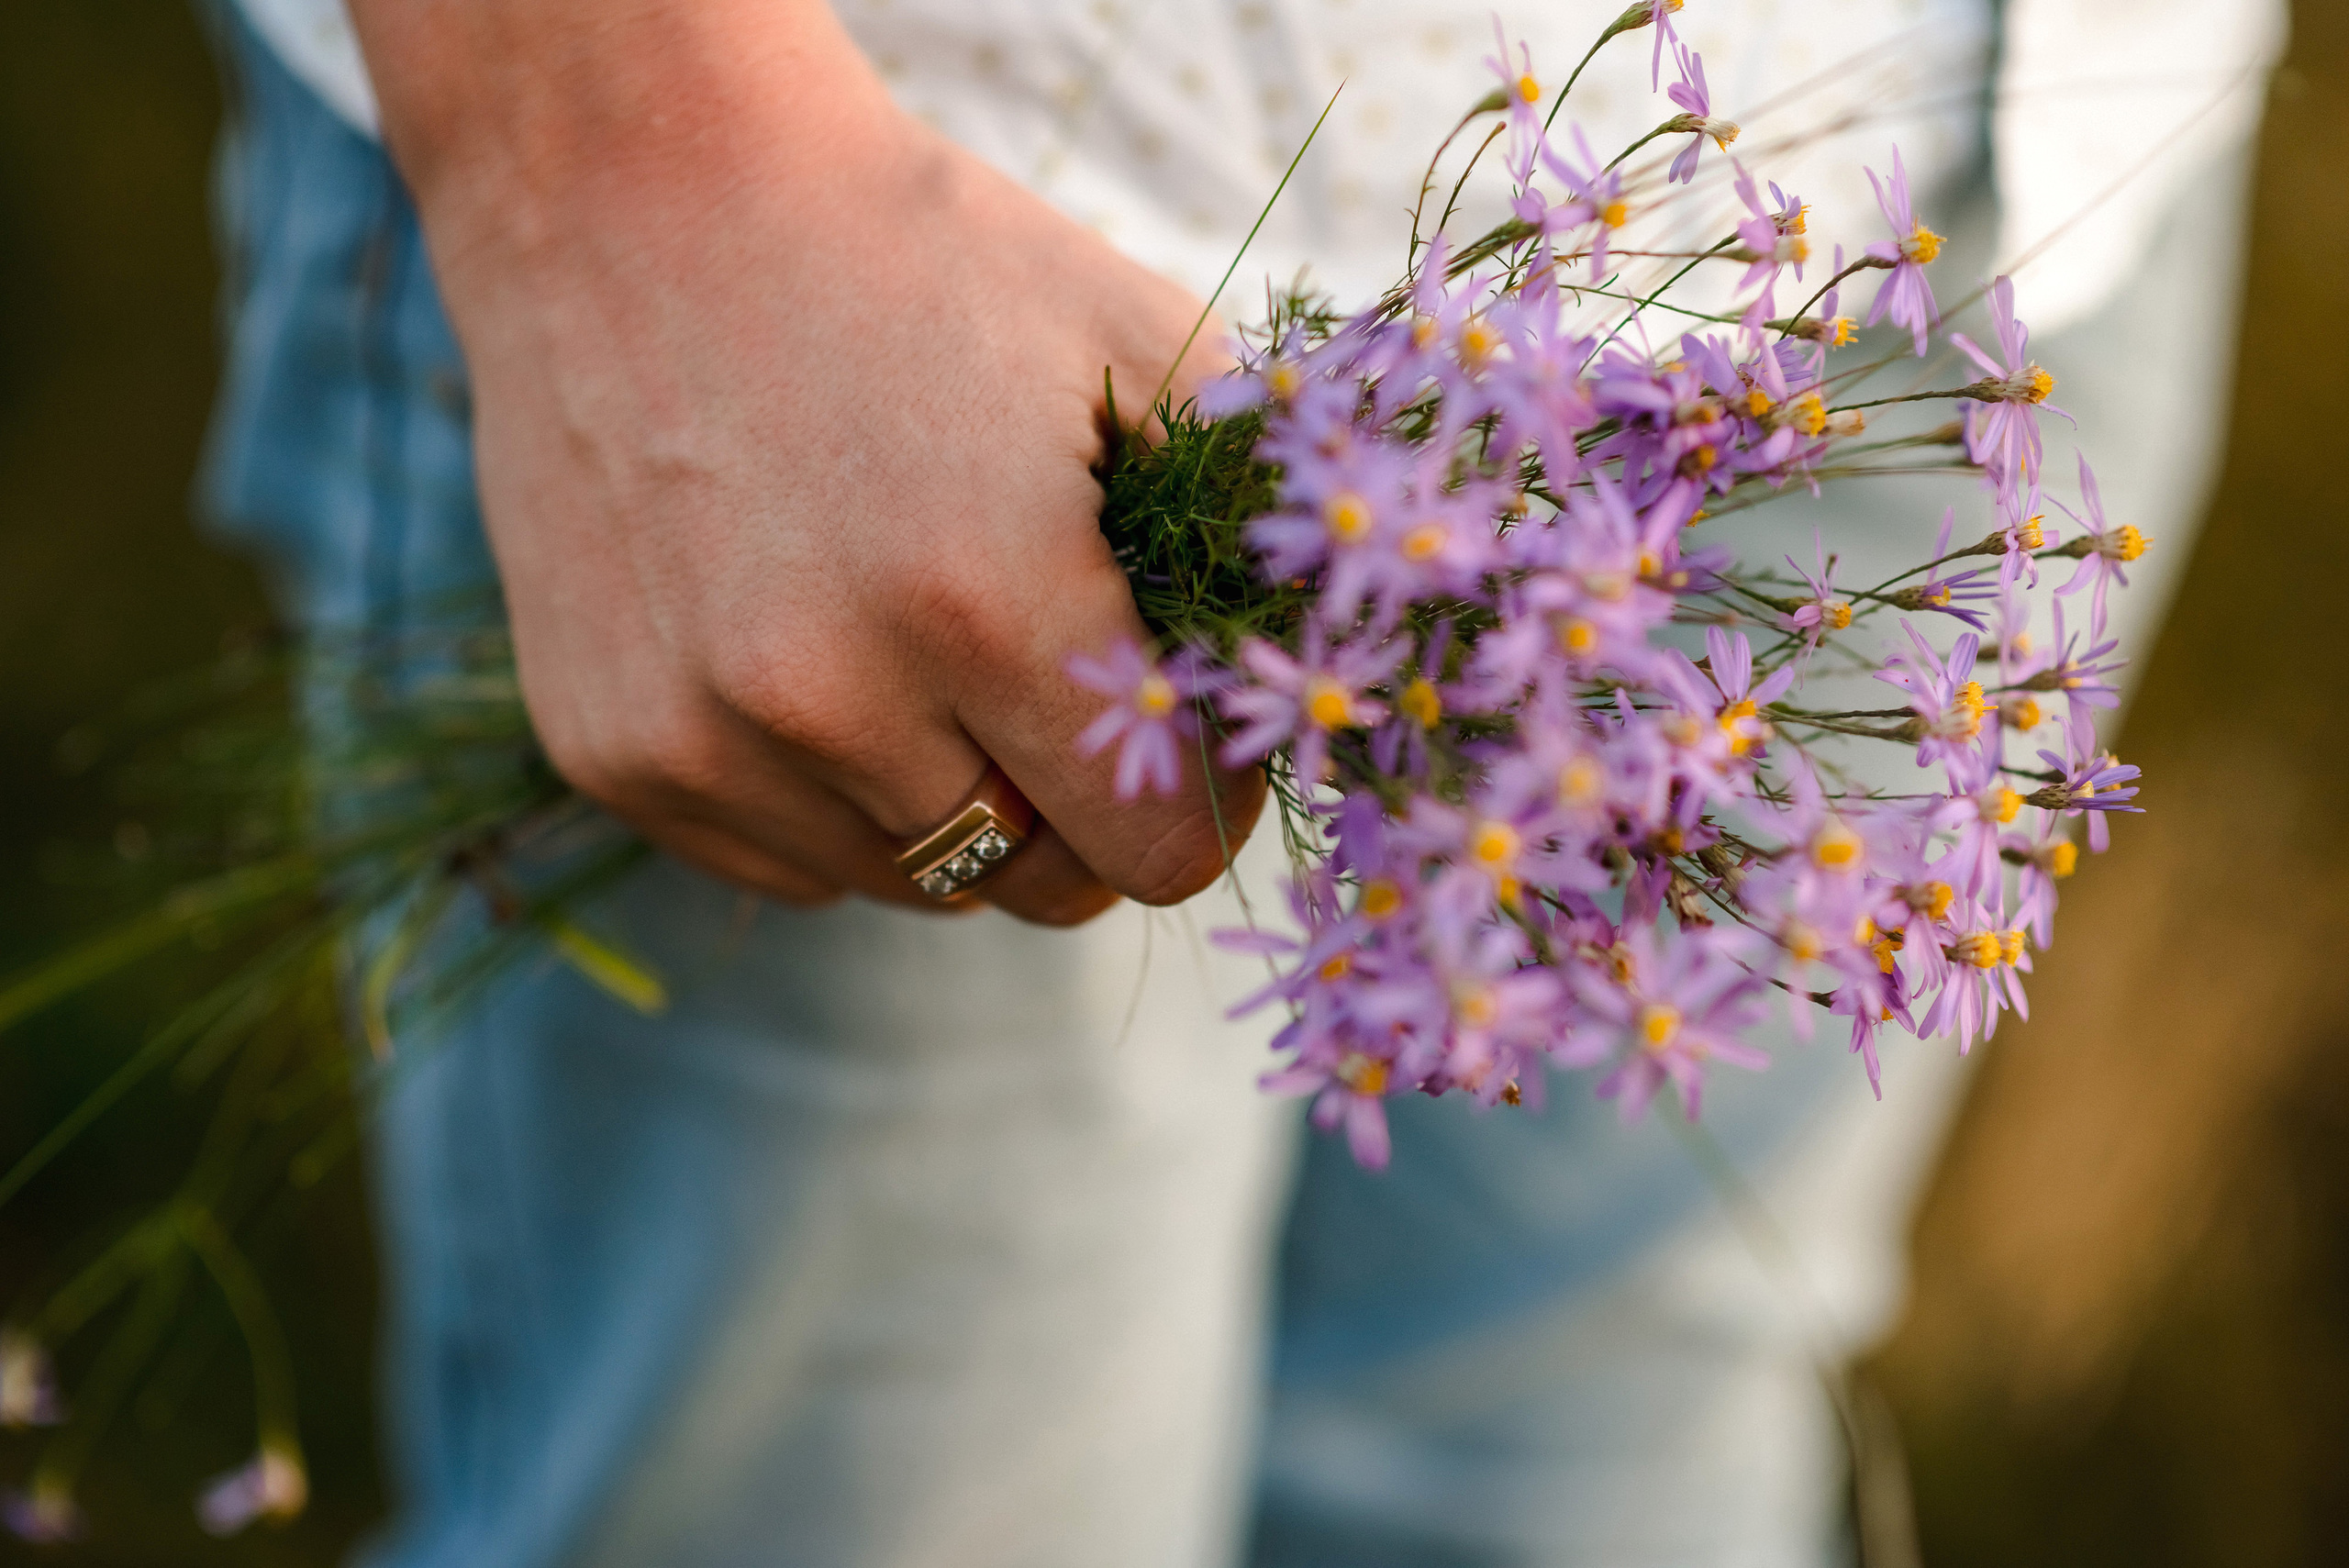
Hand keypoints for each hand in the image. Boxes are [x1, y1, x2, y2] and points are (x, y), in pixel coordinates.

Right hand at [349, 0, 1261, 923]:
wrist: (629, 189)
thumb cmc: (913, 261)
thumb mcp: (1129, 336)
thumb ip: (1251, 516)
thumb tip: (1314, 678)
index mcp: (984, 598)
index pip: (1156, 851)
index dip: (1197, 796)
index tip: (1181, 722)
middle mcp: (827, 696)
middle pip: (1040, 886)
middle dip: (1084, 808)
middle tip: (1060, 682)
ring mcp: (699, 737)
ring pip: (917, 879)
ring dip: (957, 799)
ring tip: (924, 641)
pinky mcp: (607, 752)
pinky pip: (792, 863)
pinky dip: (835, 800)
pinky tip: (816, 655)